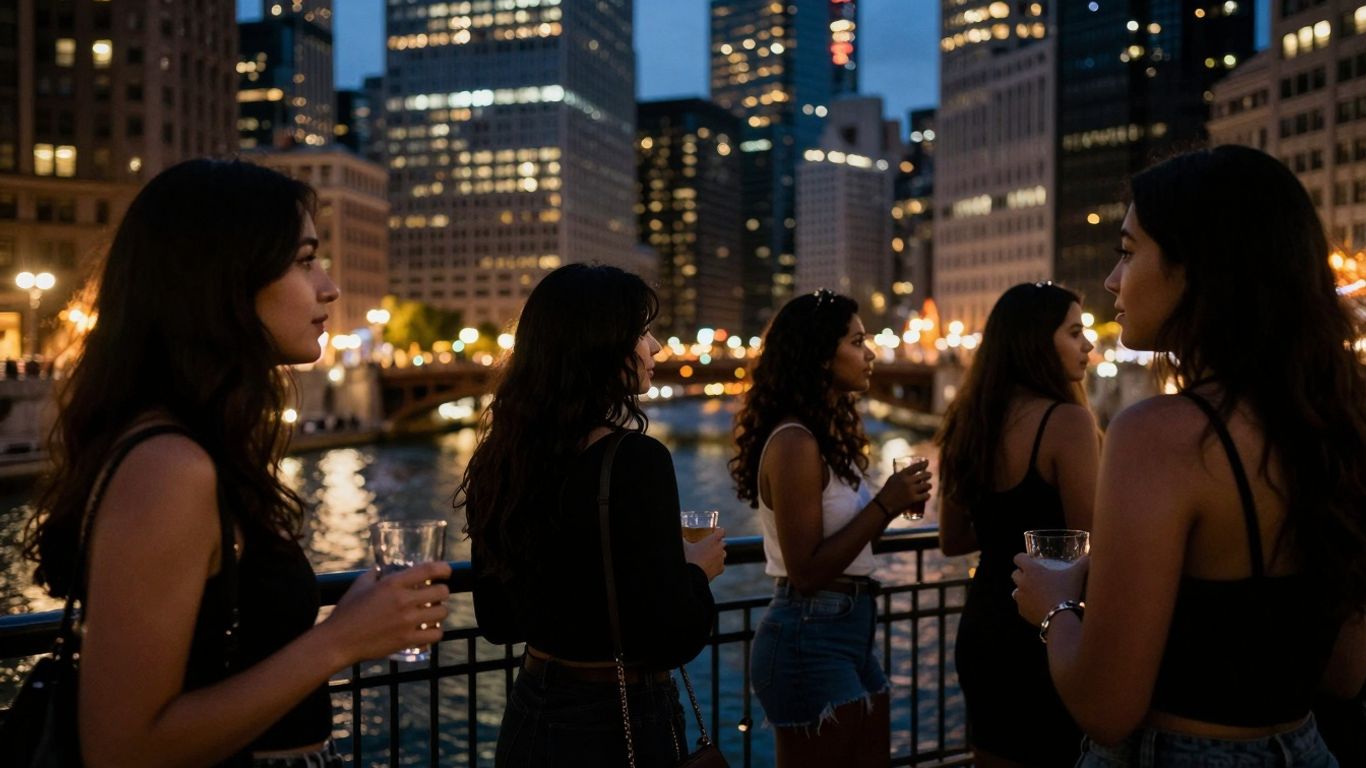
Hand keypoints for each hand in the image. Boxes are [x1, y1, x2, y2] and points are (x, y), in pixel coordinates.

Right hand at [324, 560, 451, 664]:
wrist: (338, 641)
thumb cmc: (347, 611)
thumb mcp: (360, 585)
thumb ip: (374, 574)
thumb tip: (382, 567)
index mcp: (393, 584)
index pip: (429, 570)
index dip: (443, 568)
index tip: (446, 571)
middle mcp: (403, 601)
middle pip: (442, 592)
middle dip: (442, 592)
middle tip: (436, 595)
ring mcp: (407, 622)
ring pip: (442, 613)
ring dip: (440, 611)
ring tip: (433, 613)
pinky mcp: (407, 640)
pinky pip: (436, 635)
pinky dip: (435, 632)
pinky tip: (428, 630)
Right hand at [683, 527, 725, 581]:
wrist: (694, 575)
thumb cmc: (690, 558)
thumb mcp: (685, 546)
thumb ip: (684, 540)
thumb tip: (680, 537)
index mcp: (712, 540)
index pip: (721, 531)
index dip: (719, 531)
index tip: (715, 532)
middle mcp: (719, 548)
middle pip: (723, 543)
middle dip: (717, 544)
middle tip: (709, 546)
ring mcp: (721, 559)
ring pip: (723, 554)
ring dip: (718, 554)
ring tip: (708, 557)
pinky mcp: (721, 569)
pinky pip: (721, 565)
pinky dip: (716, 566)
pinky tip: (709, 567)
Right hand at [877, 462, 932, 513]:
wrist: (883, 505)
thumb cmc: (886, 491)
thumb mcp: (892, 479)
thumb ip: (901, 475)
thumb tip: (910, 472)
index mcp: (901, 475)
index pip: (915, 467)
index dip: (923, 464)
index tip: (927, 462)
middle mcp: (908, 481)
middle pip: (923, 475)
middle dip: (928, 475)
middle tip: (929, 475)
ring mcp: (911, 490)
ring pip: (927, 485)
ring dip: (928, 486)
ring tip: (928, 486)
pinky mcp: (914, 499)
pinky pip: (926, 495)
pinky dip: (927, 495)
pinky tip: (926, 495)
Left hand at [1011, 553, 1088, 625]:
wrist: (1061, 617)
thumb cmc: (1067, 591)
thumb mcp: (1077, 574)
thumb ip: (1083, 563)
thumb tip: (1089, 557)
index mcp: (1031, 570)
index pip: (1018, 558)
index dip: (1023, 558)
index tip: (1029, 560)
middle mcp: (1022, 583)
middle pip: (1014, 574)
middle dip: (1022, 574)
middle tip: (1034, 577)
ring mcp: (1021, 598)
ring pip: (1016, 591)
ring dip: (1023, 591)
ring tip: (1034, 593)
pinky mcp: (1022, 612)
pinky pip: (1021, 606)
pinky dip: (1027, 606)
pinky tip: (1037, 607)